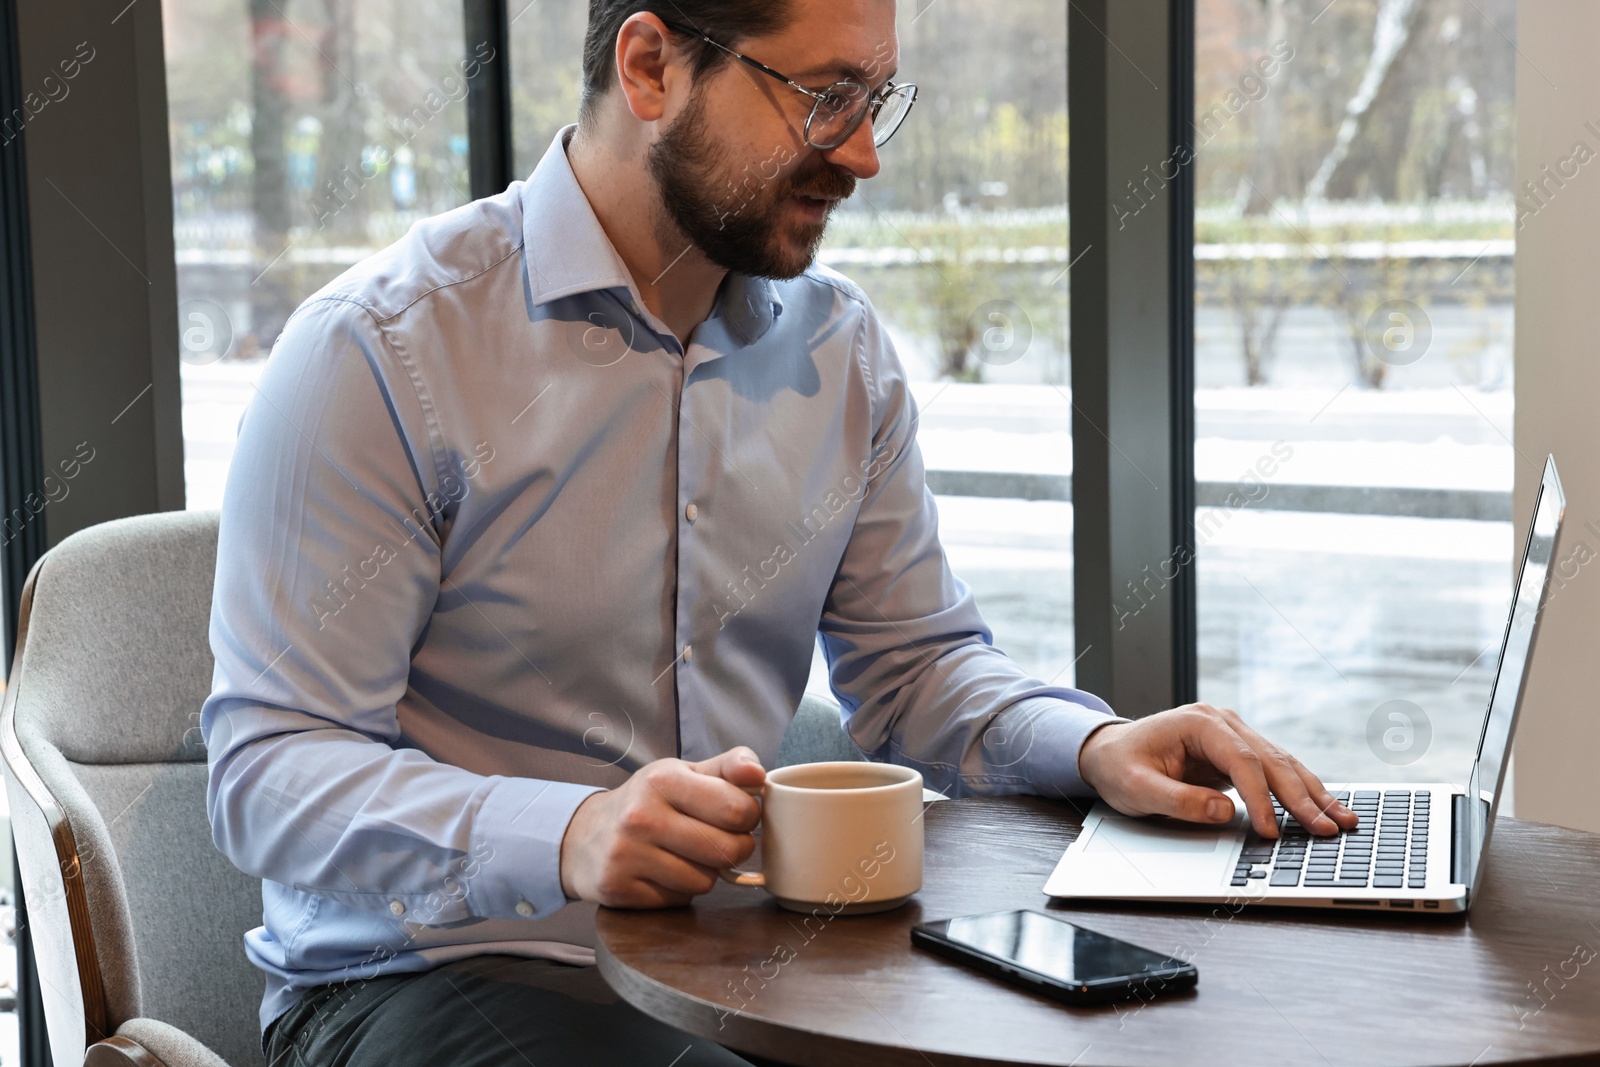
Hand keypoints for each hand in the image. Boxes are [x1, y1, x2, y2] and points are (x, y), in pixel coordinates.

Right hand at [559, 747, 765, 906]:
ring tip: (688, 854)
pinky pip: (679, 899)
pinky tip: (665, 871)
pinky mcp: (620, 890)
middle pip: (726, 850)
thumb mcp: (683, 772)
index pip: (736, 809)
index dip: (749, 816)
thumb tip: (758, 775)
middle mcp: (641, 816)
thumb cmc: (647, 801)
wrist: (586, 836)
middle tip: (722, 839)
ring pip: (705, 881)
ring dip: (706, 871)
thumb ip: (728, 768)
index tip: (739, 815)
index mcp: (663, 780)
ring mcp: (627, 856)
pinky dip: (681, 889)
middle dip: (735, 848)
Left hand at [1077, 703, 1358, 838]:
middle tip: (1330, 829)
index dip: (1261, 798)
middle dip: (1303, 797)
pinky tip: (1323, 808)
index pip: (1242, 760)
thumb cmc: (1119, 766)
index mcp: (1198, 722)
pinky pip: (1275, 772)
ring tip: (1343, 820)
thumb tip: (1225, 811)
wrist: (1108, 751)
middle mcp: (1222, 722)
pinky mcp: (1238, 752)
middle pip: (1272, 760)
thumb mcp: (1136, 788)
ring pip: (1282, 764)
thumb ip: (1178, 800)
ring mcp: (1233, 734)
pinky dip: (1300, 791)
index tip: (1271, 831)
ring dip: (1313, 794)